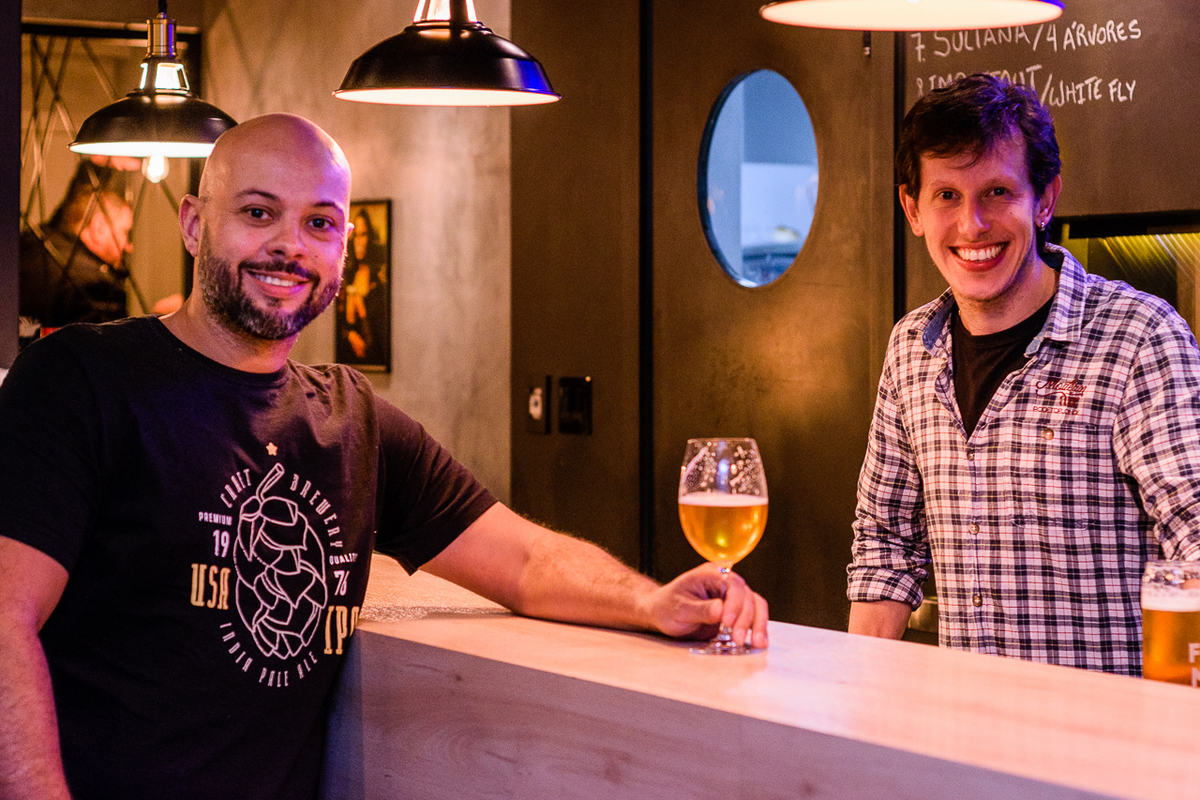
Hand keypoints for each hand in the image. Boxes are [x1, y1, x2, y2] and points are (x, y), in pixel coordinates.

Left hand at [646, 563, 768, 649]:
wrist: (663, 613)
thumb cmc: (667, 607)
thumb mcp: (679, 609)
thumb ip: (700, 609)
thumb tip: (721, 610)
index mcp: (711, 574)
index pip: (732, 584)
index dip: (734, 603)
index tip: (727, 623)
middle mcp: (725, 581)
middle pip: (747, 596)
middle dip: (745, 619)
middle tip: (738, 639)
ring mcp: (733, 595)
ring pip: (755, 605)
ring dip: (757, 624)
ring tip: (757, 643)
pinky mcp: (736, 610)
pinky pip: (753, 615)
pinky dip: (757, 628)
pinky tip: (759, 642)